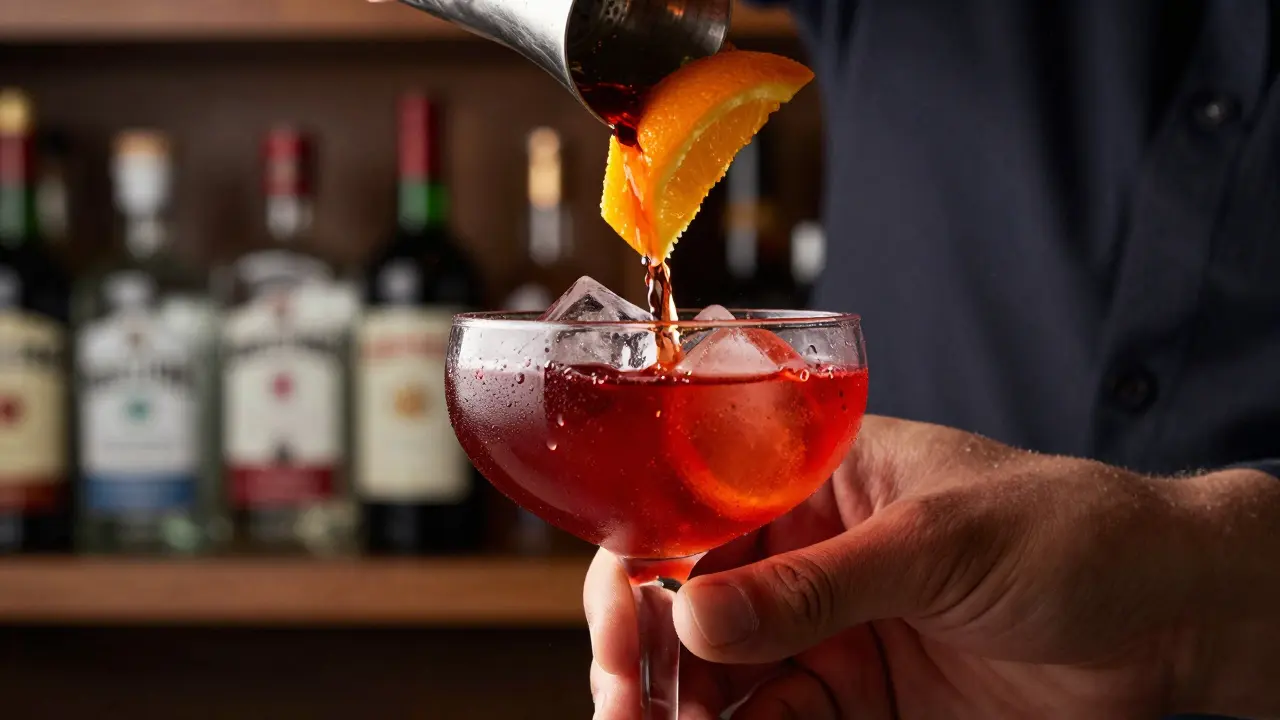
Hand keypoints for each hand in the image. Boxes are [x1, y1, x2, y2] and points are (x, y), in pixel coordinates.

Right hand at [585, 415, 1279, 718]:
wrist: (1174, 618)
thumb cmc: (1071, 529)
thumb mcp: (938, 542)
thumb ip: (815, 584)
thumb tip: (694, 618)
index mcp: (813, 480)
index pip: (693, 513)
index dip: (641, 566)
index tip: (622, 632)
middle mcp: (805, 554)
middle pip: (689, 606)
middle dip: (646, 658)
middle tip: (629, 709)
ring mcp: (829, 631)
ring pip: (720, 677)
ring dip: (682, 712)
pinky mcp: (860, 699)